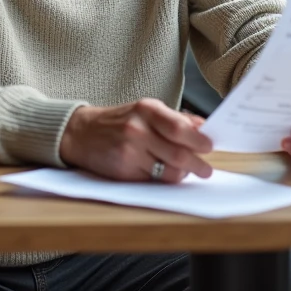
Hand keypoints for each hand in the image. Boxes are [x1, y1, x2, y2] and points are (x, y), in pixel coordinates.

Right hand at [59, 99, 213, 183]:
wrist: (80, 133)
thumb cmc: (118, 121)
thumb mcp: (145, 110)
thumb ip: (174, 118)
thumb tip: (203, 128)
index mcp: (146, 110)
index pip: (180, 128)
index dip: (199, 141)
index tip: (209, 146)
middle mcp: (138, 130)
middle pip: (178, 154)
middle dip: (198, 164)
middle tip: (205, 169)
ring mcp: (130, 152)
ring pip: (168, 172)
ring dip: (183, 174)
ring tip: (187, 172)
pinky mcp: (123, 172)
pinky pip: (153, 181)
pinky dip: (164, 180)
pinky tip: (165, 174)